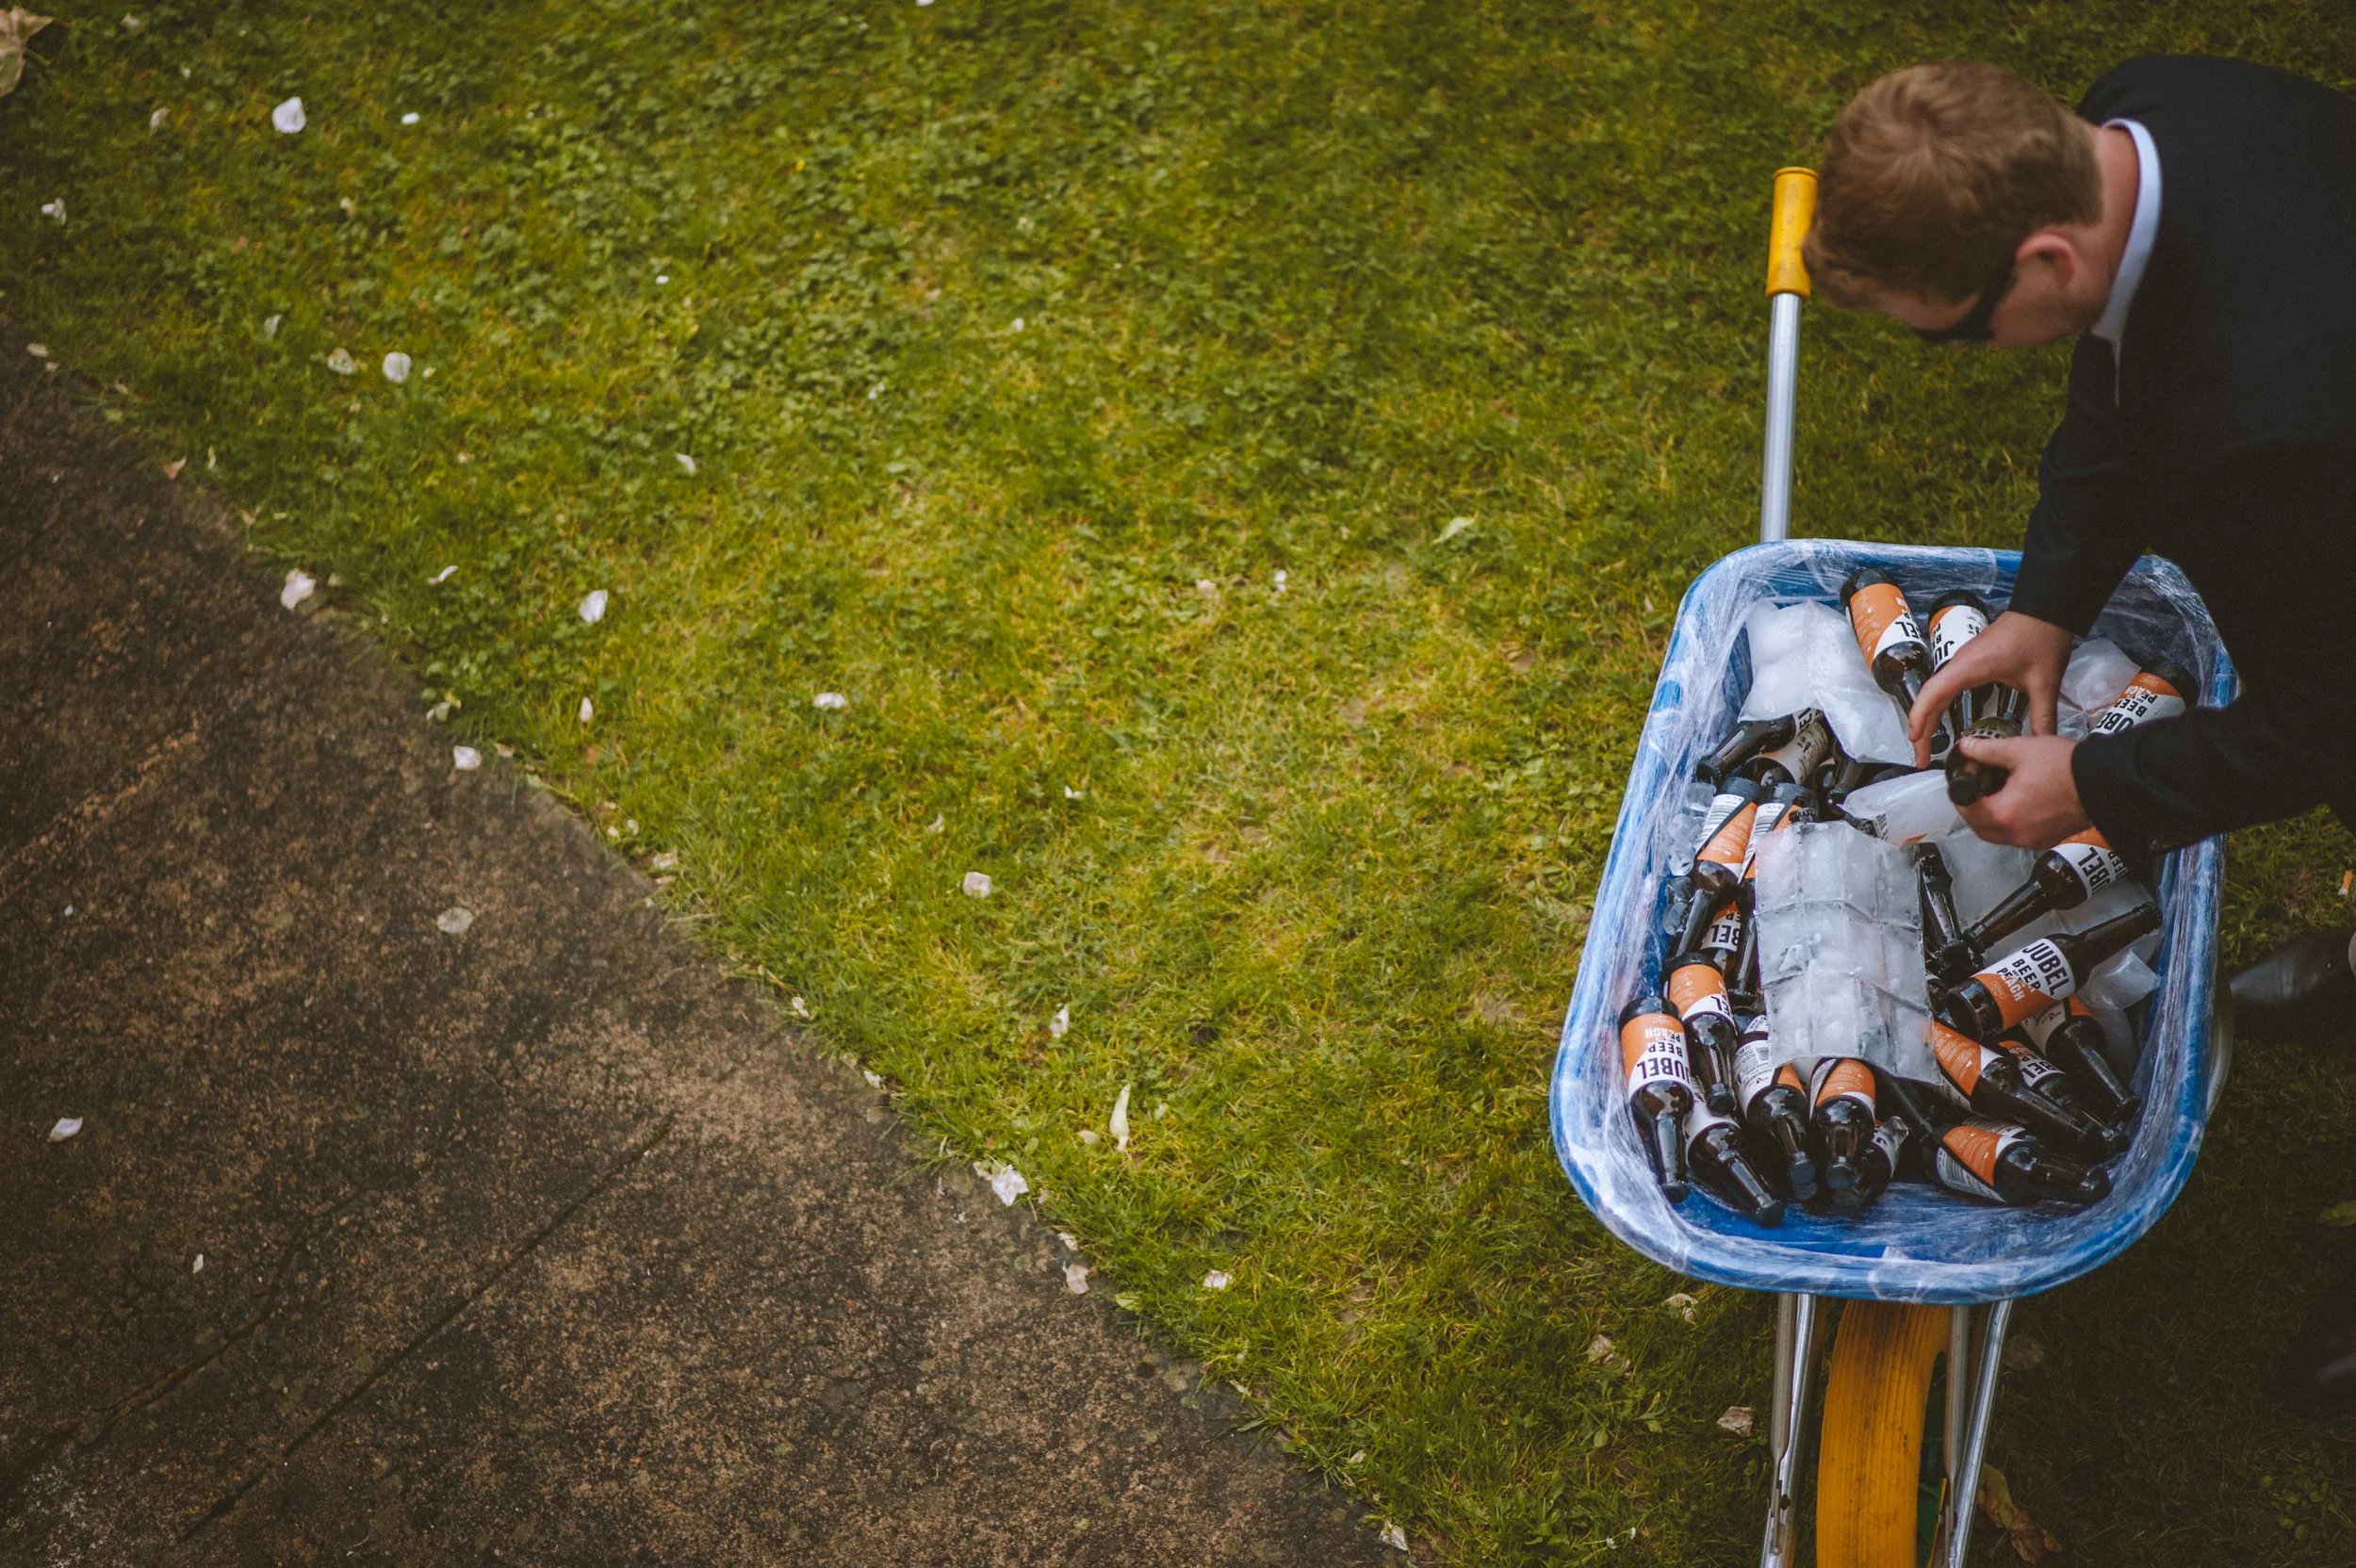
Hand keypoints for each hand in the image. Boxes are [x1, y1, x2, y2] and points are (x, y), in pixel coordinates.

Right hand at [1908, 611, 2074, 764]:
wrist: (2045, 608)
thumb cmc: (2041, 636)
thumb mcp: (2045, 682)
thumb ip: (2043, 716)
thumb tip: (2042, 744)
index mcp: (1971, 666)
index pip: (1933, 694)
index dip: (1920, 719)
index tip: (1916, 741)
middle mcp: (1961, 663)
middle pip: (1929, 697)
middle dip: (1921, 728)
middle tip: (1921, 757)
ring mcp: (1963, 661)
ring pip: (1935, 692)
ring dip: (1928, 718)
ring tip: (1927, 744)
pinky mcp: (1970, 661)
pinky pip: (1946, 686)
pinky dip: (1938, 707)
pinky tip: (1942, 722)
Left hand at [1954, 734, 2091, 847]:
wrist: (2103, 781)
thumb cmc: (2067, 767)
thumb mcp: (2020, 751)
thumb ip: (1987, 751)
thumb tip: (1967, 747)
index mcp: (2004, 814)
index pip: (1966, 809)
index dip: (1959, 793)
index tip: (1961, 781)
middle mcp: (2016, 833)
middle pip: (1978, 827)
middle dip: (1971, 808)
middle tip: (1972, 789)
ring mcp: (2032, 840)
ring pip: (1997, 835)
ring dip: (1989, 819)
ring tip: (1993, 796)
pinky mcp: (2047, 839)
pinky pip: (2018, 837)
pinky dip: (2010, 824)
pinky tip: (2016, 805)